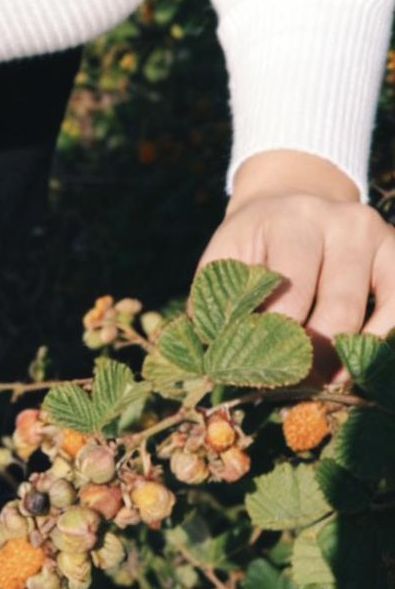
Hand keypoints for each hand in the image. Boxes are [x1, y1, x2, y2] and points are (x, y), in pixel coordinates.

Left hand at [188, 152, 394, 386]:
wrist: (294, 200)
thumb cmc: (255, 245)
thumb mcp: (227, 259)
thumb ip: (218, 305)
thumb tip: (211, 362)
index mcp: (291, 221)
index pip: (290, 293)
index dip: (276, 340)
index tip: (261, 372)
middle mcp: (340, 222)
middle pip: (337, 309)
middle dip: (315, 358)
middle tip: (296, 388)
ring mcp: (376, 236)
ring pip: (375, 313)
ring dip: (349, 358)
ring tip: (326, 385)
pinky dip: (382, 341)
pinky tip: (358, 364)